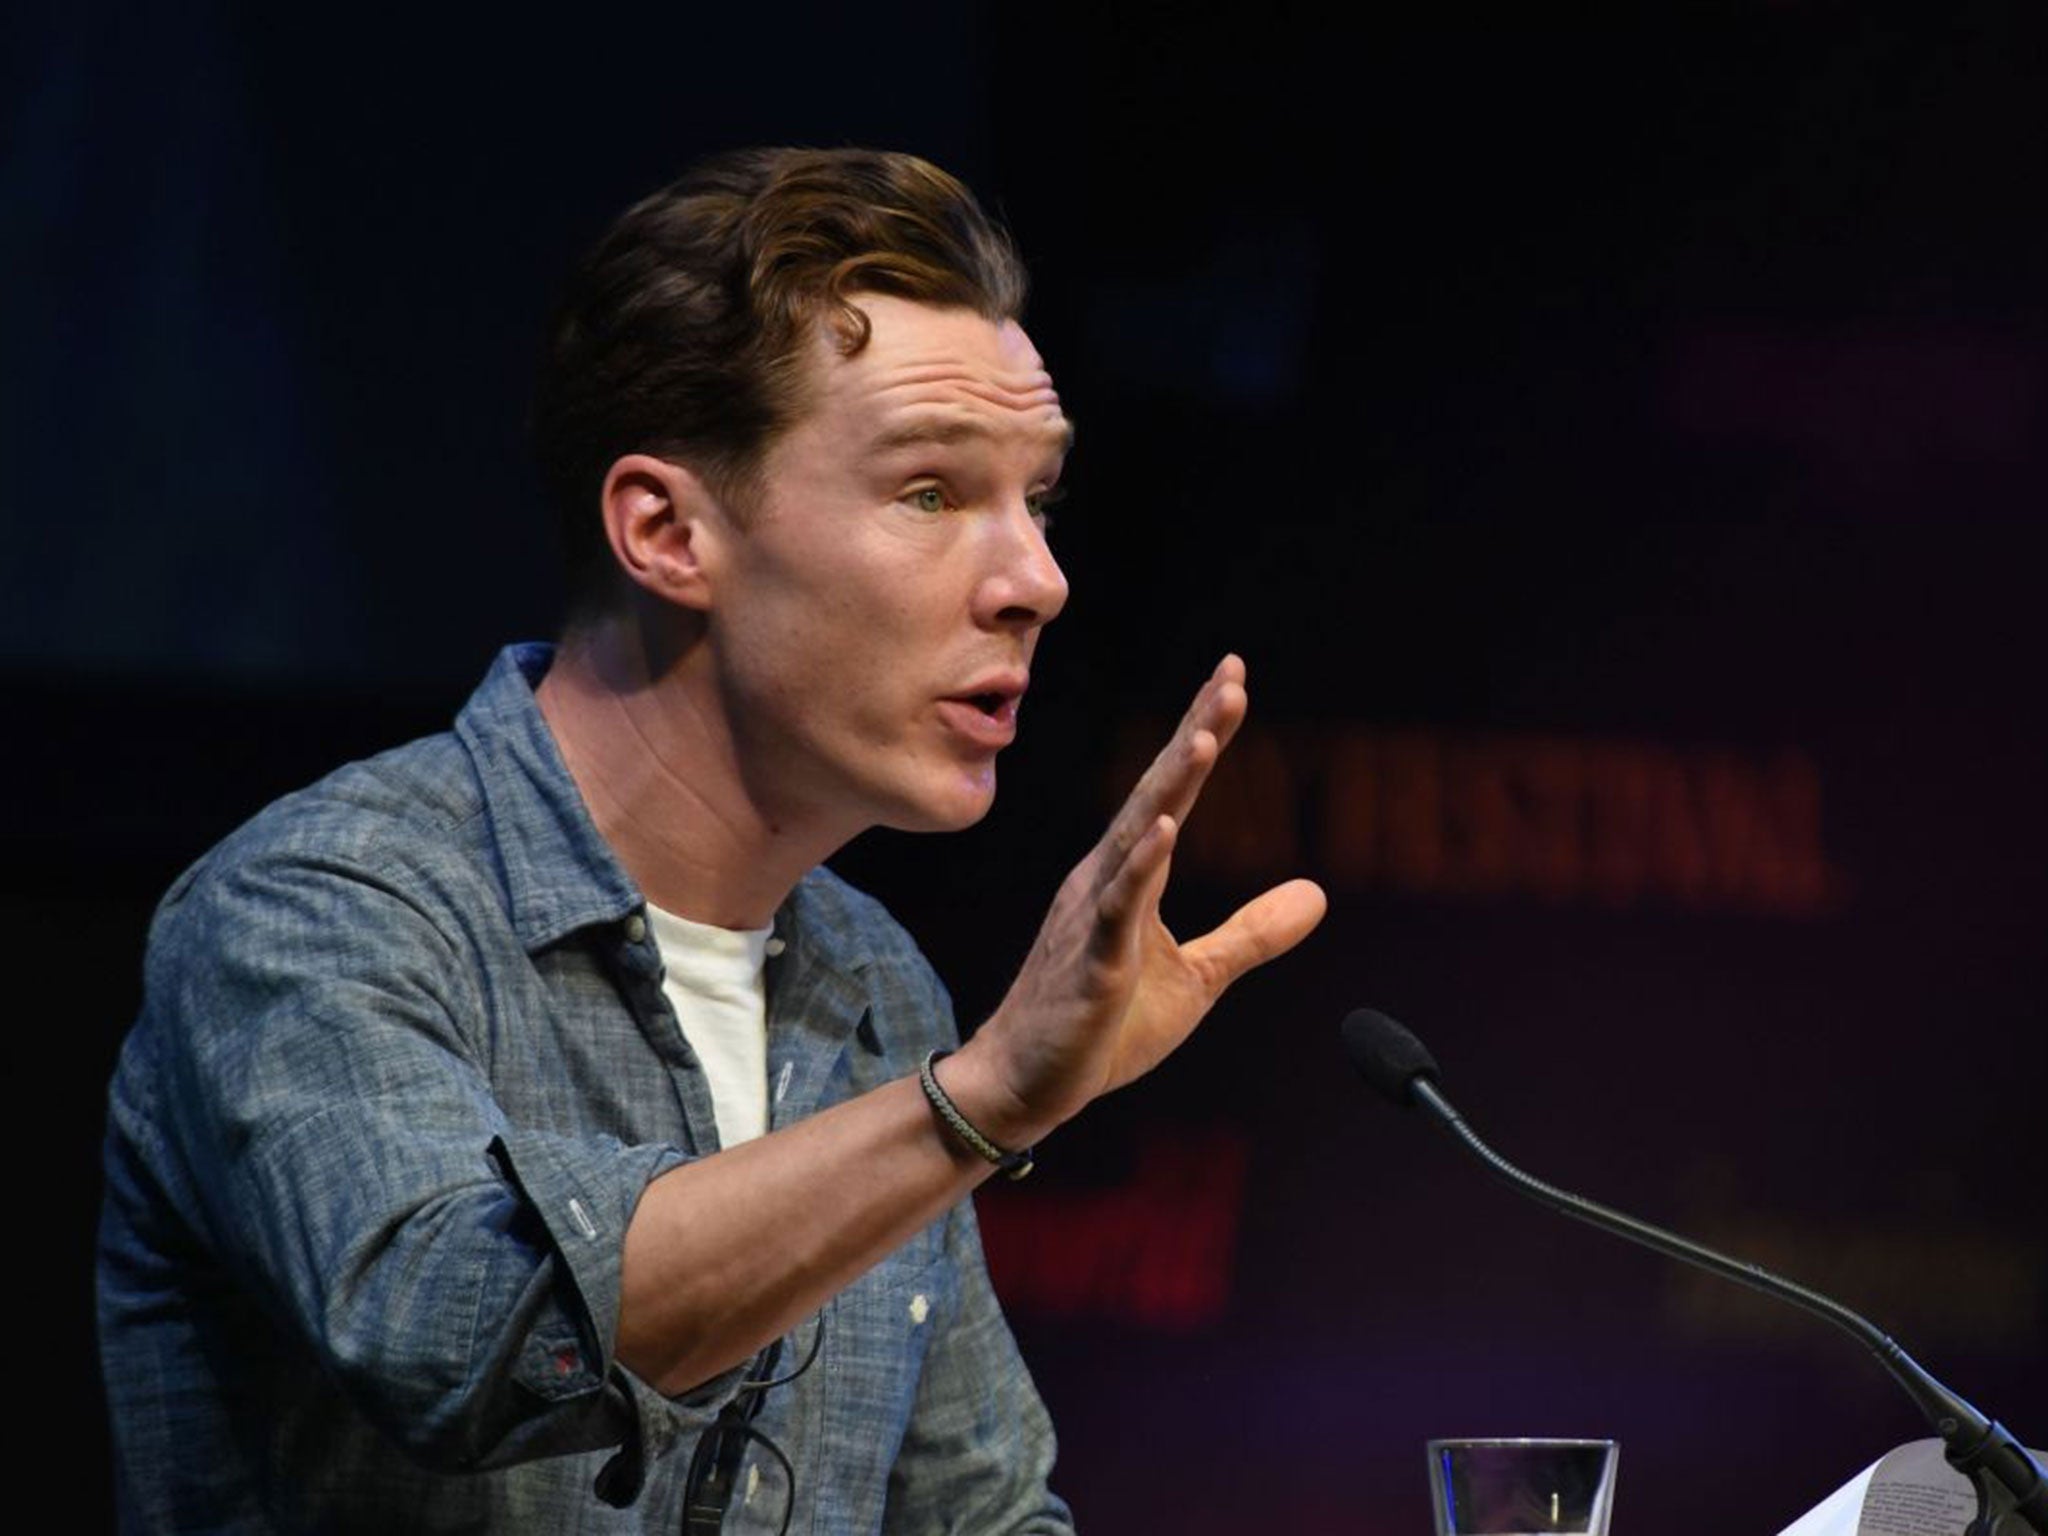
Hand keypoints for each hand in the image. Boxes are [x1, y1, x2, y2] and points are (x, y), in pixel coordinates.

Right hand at [953, 655, 1326, 1143]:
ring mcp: (1094, 917)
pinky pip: (1118, 906)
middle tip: (1231, 676)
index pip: (1173, 792)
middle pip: (1157, 792)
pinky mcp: (1092, 964)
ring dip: (1172, 785)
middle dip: (1196, 732)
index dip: (1204, 732)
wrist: (1028, 1084)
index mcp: (1128, 876)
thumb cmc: (1101, 1027)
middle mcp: (1105, 878)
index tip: (1233, 677)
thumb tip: (1319, 894)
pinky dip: (1140, 865)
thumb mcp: (1197, 977)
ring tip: (1207, 734)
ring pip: (1138, 836)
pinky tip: (1165, 830)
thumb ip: (1253, 933)